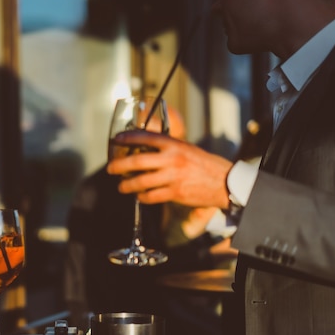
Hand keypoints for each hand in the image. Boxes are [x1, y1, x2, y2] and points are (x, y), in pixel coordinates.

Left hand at [106, 131, 232, 209]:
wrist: (224, 182)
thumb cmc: (204, 164)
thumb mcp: (186, 149)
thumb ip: (167, 148)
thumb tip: (145, 149)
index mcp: (174, 145)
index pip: (145, 137)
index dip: (127, 138)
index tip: (116, 140)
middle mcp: (172, 159)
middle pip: (136, 161)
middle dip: (119, 166)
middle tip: (110, 169)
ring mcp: (172, 177)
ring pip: (141, 182)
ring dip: (127, 185)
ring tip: (121, 186)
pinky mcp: (175, 193)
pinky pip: (151, 196)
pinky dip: (142, 197)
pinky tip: (139, 196)